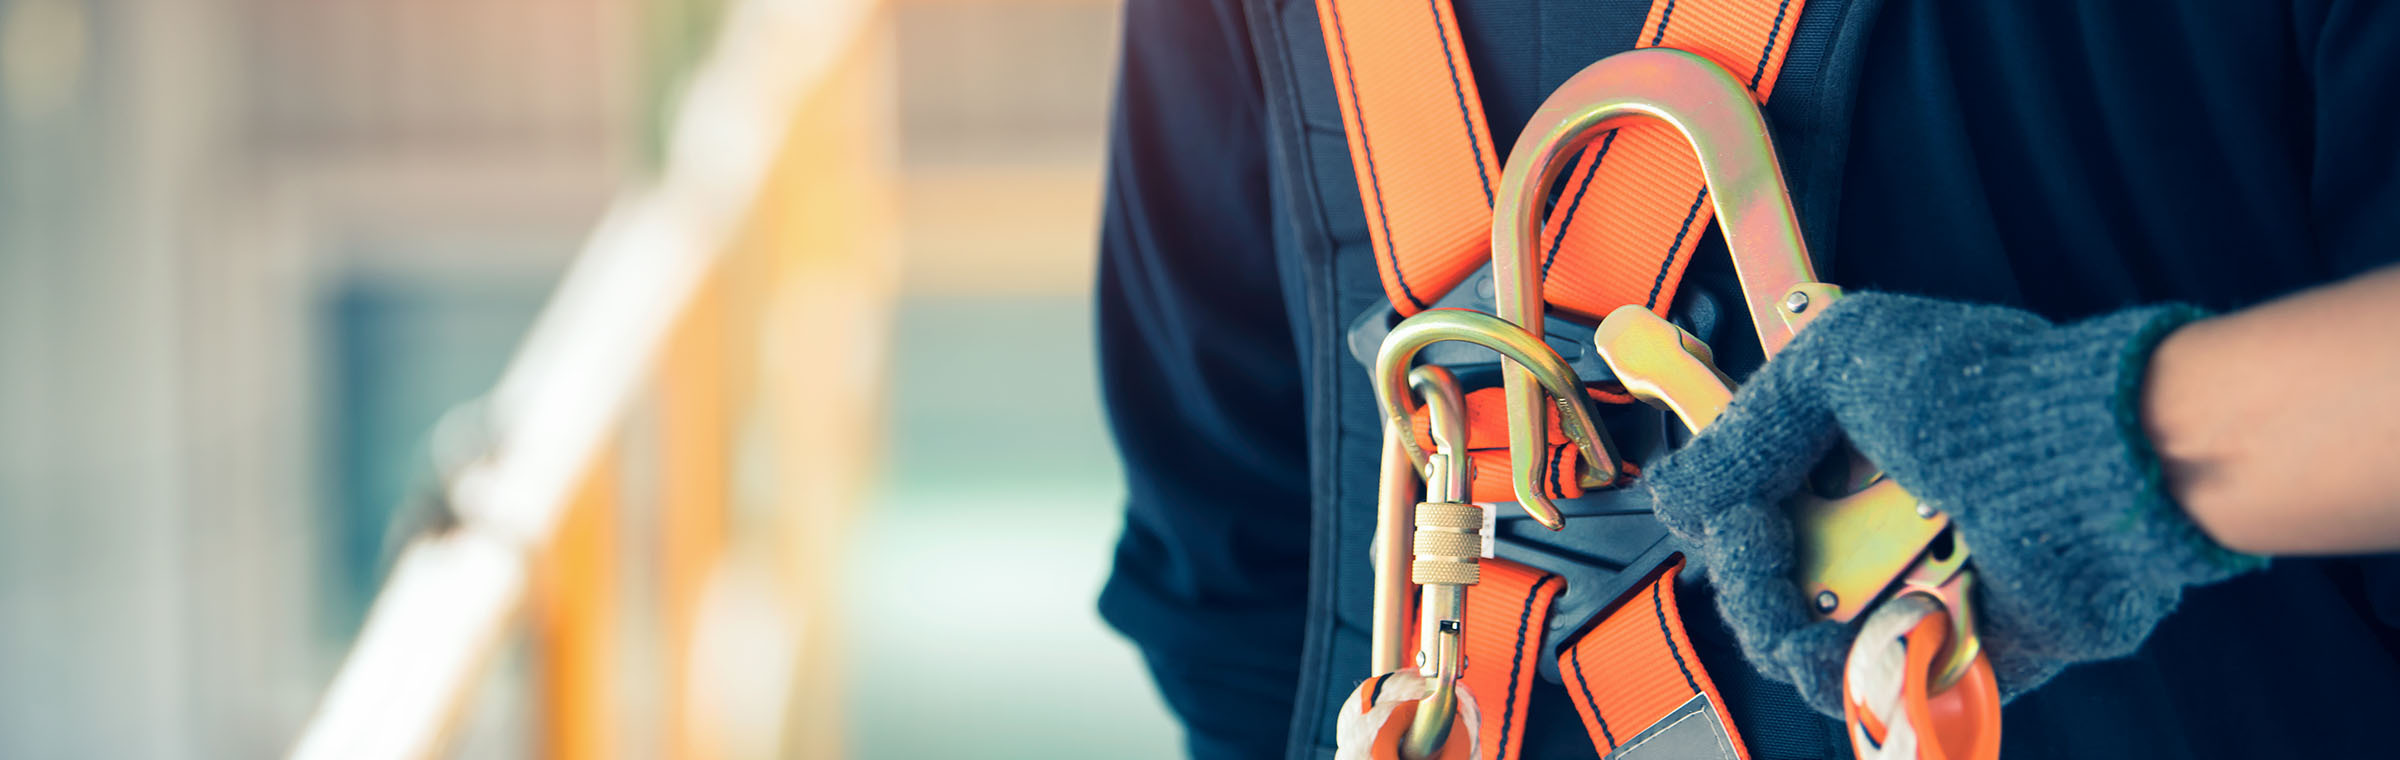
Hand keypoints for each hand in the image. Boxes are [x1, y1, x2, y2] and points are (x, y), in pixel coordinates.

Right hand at [1642, 292, 2263, 714]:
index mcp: (1845, 443)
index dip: (1724, 517)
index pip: (1745, 498)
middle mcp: (1877, 511)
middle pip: (1763, 579)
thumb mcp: (1835, 364)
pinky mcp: (1958, 644)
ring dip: (1792, 643)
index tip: (1736, 522)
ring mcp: (1915, 581)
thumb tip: (1674, 495)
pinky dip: (1863, 682)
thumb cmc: (1989, 397)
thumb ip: (1740, 430)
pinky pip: (1883, 687)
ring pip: (1808, 644)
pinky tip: (1866, 656)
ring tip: (1811, 640)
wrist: (2097, 475)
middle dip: (1750, 588)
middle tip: (1769, 574)